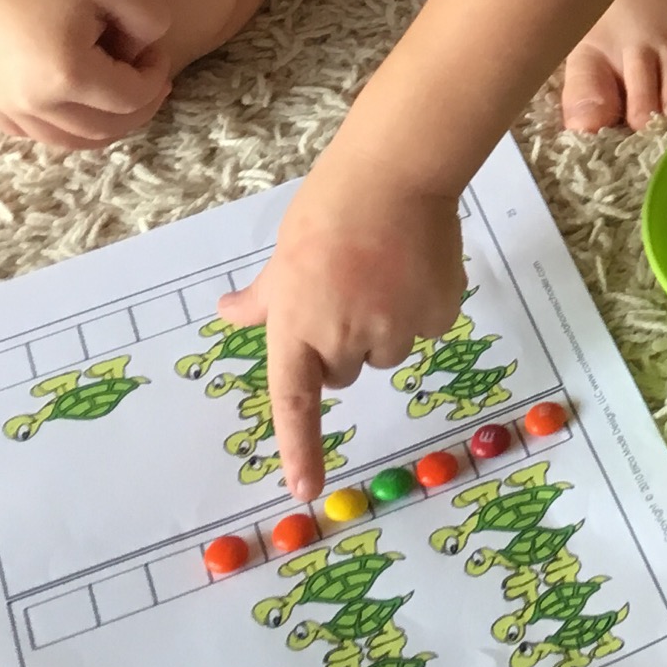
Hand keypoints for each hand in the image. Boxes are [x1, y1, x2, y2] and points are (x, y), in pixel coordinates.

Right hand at [0, 0, 173, 149]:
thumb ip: (151, 20)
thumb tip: (143, 52)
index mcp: (68, 76)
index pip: (130, 100)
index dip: (154, 77)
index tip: (155, 49)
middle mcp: (33, 103)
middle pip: (103, 130)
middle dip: (136, 107)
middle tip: (147, 77)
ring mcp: (4, 105)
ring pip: (66, 141)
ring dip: (102, 126)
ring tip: (116, 95)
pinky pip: (31, 133)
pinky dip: (61, 128)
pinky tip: (73, 102)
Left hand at [219, 162, 464, 501]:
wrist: (394, 175)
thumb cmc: (327, 211)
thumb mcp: (283, 258)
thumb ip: (262, 300)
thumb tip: (228, 314)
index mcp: (300, 328)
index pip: (295, 403)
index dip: (299, 450)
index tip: (304, 491)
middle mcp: (346, 339)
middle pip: (346, 369)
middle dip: (345, 342)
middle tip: (347, 290)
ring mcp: (396, 329)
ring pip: (389, 349)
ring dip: (386, 324)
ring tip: (385, 270)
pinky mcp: (439, 314)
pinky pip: (429, 328)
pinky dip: (425, 306)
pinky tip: (417, 266)